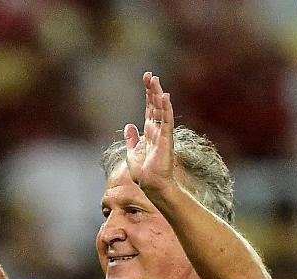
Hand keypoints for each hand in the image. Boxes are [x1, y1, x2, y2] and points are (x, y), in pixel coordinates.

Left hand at [124, 73, 174, 192]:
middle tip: (150, 75)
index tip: (147, 79)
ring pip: (161, 110)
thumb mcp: (132, 153)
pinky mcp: (166, 140)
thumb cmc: (143, 172)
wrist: (150, 184)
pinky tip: (165, 96)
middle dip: (152, 90)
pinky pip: (167, 121)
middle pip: (155, 106)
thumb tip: (129, 125)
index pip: (150, 109)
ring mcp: (163, 134)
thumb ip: (132, 139)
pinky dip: (166, 109)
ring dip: (158, 95)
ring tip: (155, 80)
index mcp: (149, 132)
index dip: (148, 95)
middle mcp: (157, 131)